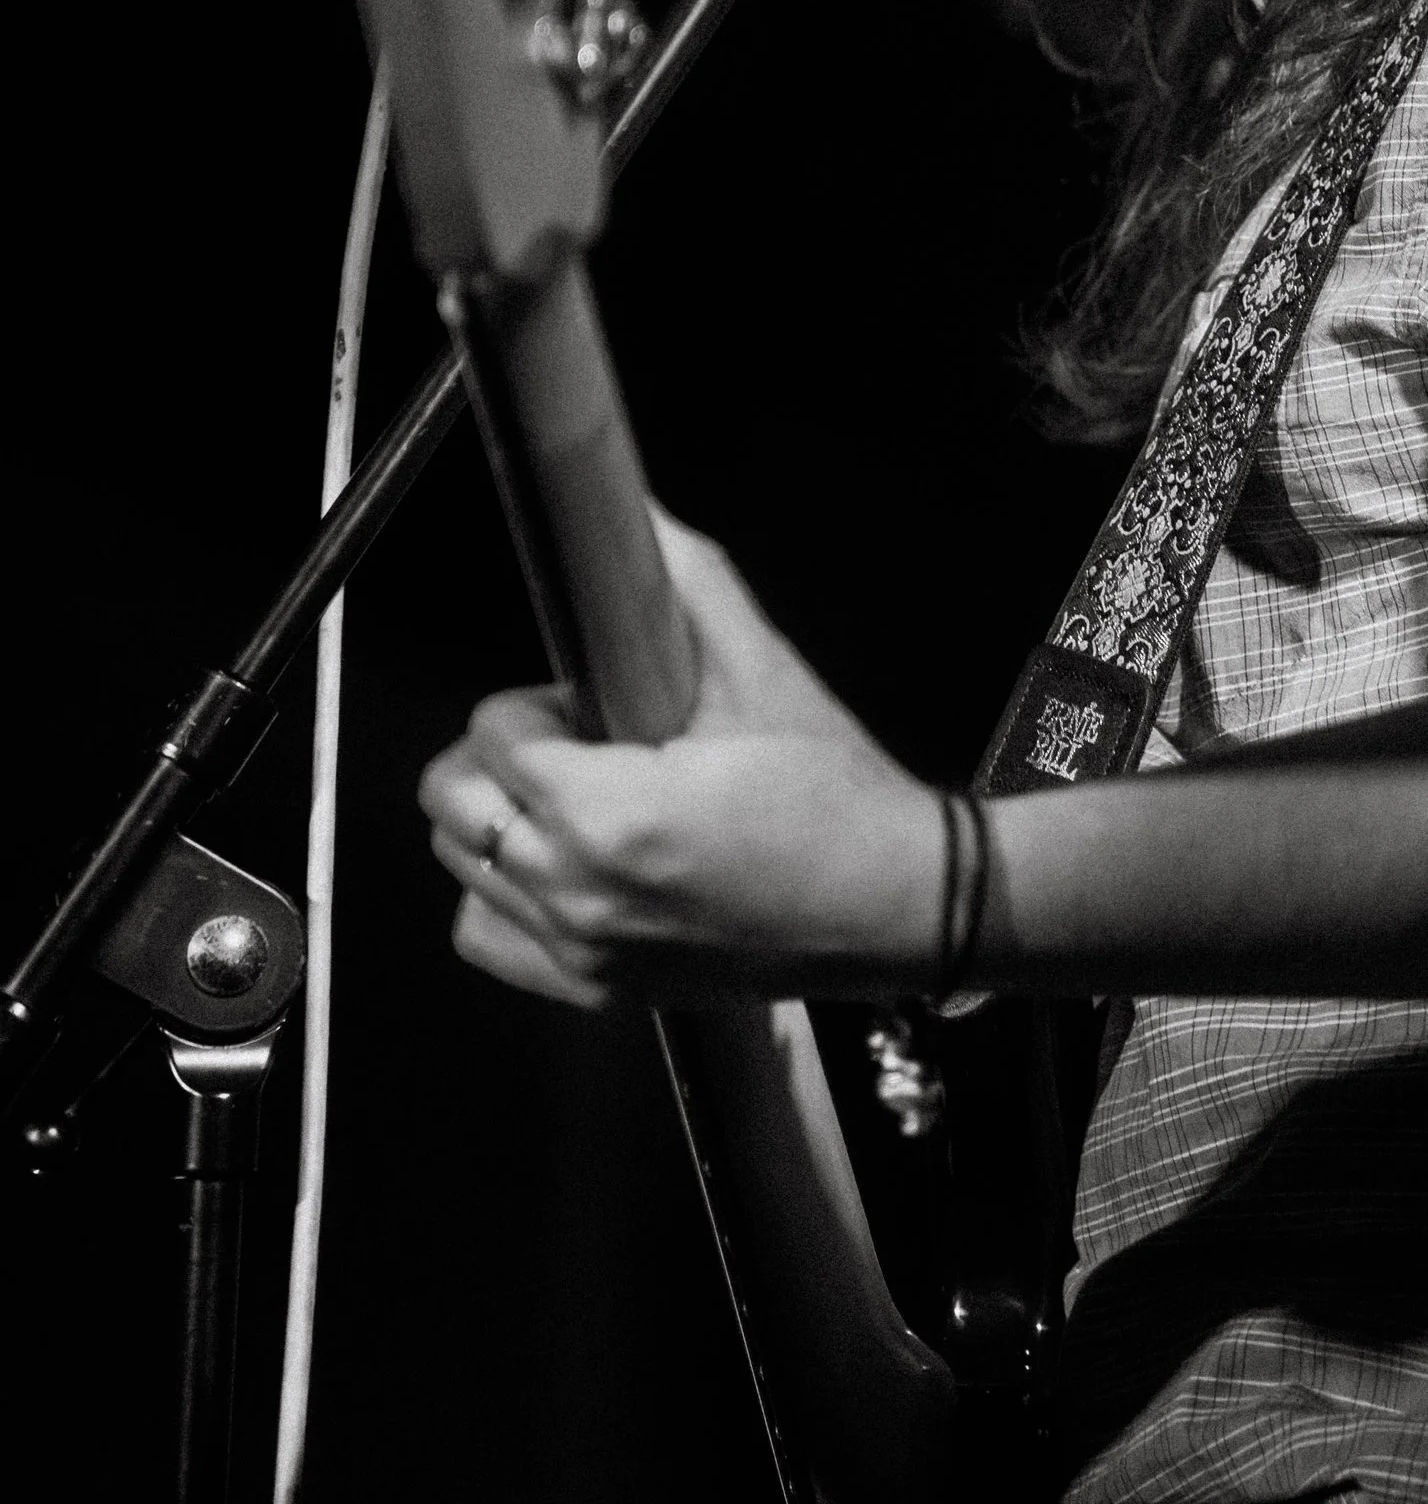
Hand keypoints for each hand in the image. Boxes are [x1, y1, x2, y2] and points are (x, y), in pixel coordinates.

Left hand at [418, 511, 945, 1007]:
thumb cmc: (842, 803)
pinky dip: (503, 896)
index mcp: (611, 817)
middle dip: (501, 754)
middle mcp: (581, 894)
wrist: (898, 903)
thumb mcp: (765, 674)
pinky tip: (563, 863)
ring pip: (462, 866)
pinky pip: (488, 937)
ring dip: (501, 819)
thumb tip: (647, 514)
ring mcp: (584, 952)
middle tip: (575, 740)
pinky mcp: (598, 989)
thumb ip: (692, 585)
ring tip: (576, 796)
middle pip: (453, 804)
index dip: (536, 701)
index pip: (493, 736)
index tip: (586, 701)